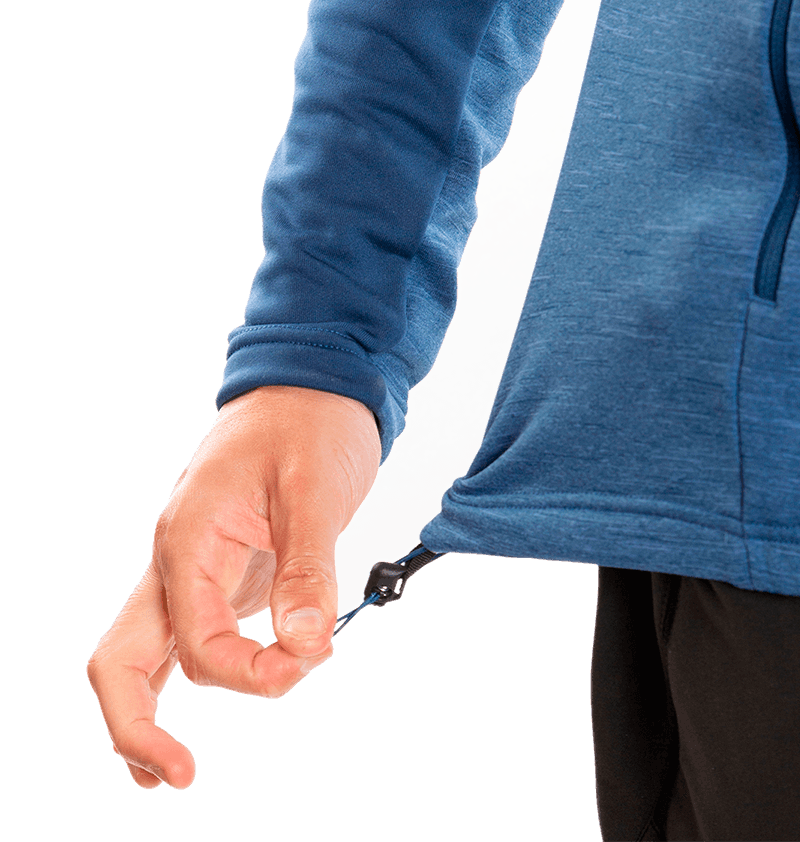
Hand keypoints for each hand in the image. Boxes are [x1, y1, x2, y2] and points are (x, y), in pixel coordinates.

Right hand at [84, 385, 380, 790]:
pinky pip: (186, 635)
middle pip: (122, 660)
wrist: (309, 384)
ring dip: (149, 712)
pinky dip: (188, 675)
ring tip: (171, 771)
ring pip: (145, 653)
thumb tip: (305, 647)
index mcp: (189, 538)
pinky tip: (199, 710)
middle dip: (137, 725)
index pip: (197, 641)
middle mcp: (178, 560)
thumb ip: (307, 569)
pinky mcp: (220, 573)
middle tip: (179, 777)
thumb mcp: (315, 491)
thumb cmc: (308, 423)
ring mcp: (193, 569)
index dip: (249, 673)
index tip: (306, 666)